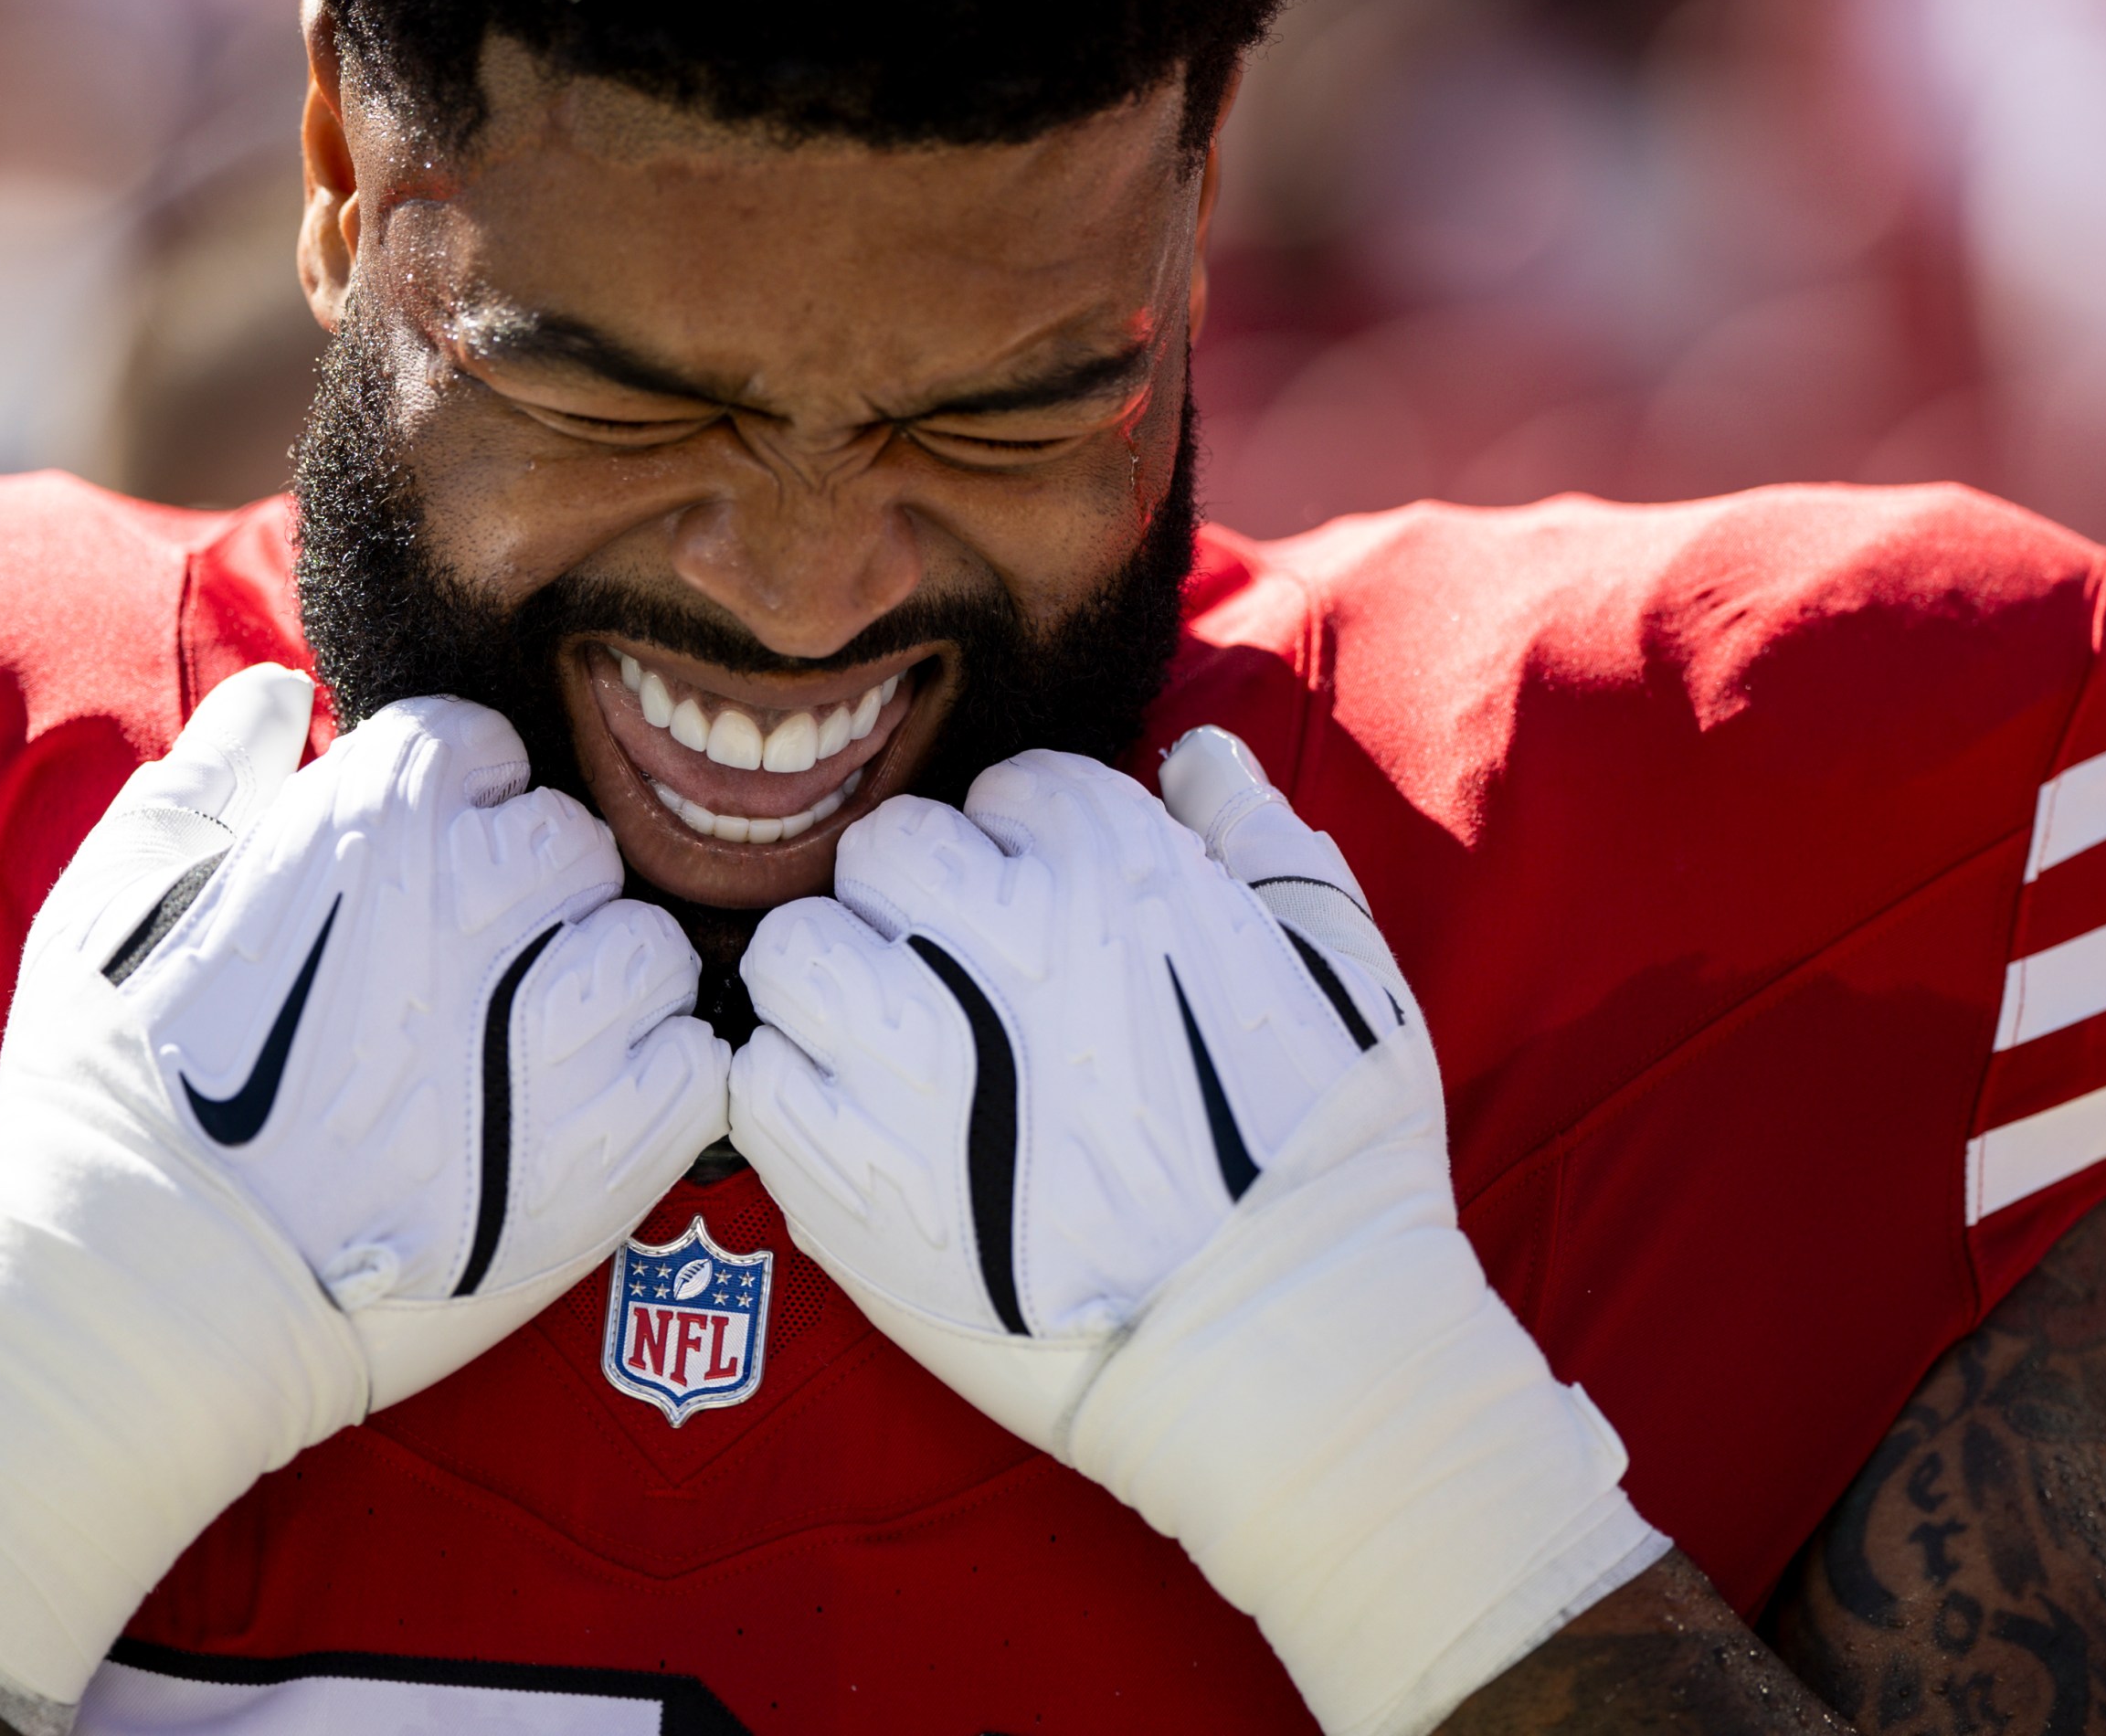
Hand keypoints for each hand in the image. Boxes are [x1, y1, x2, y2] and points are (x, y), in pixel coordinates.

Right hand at [0, 669, 729, 1731]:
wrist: (137, 1302)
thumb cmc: (113, 1102)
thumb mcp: (114, 904)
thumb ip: (209, 777)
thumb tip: (278, 689)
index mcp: (365, 822)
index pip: (482, 746)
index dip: (451, 812)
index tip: (415, 881)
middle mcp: (470, 900)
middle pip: (576, 840)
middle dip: (534, 898)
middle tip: (471, 980)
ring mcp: (543, 1029)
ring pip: (652, 948)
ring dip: (605, 991)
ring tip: (531, 1054)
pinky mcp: (599, 1155)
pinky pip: (694, 1066)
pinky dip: (655, 1085)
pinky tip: (576, 1119)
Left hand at [730, 733, 1661, 1735]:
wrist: (1289, 1352)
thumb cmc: (1329, 1161)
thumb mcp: (1345, 968)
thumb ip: (1258, 837)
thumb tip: (1193, 752)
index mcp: (1119, 873)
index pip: (1010, 790)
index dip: (1026, 850)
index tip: (1046, 918)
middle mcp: (1005, 941)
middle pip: (883, 852)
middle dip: (913, 902)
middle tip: (949, 979)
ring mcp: (918, 1060)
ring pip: (795, 949)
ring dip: (831, 988)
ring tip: (882, 1046)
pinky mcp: (854, 1177)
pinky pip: (761, 1081)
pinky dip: (793, 1096)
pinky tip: (857, 1130)